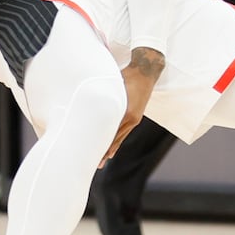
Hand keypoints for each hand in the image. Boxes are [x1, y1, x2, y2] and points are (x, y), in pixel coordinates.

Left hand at [101, 50, 163, 166]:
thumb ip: (104, 97)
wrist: (145, 70)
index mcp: (126, 113)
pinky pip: (124, 133)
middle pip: (115, 139)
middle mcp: (131, 119)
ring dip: (110, 149)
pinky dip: (117, 142)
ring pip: (120, 138)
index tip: (94, 153)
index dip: (103, 144)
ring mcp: (134, 118)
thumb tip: (89, 103)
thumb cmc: (127, 75)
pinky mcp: (135, 117)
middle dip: (105, 151)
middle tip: (96, 164)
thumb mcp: (114, 86)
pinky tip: (112, 150)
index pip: (112, 133)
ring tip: (102, 161)